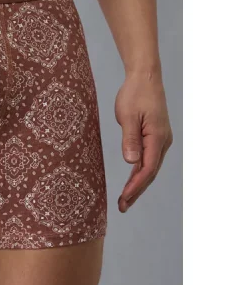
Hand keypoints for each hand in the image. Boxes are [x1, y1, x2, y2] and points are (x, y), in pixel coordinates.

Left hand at [115, 72, 172, 212]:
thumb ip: (130, 139)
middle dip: (136, 191)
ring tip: (125, 200)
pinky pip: (149, 159)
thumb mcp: (127, 116)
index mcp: (157, 137)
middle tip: (122, 207)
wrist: (145, 77)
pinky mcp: (155, 137)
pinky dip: (140, 172)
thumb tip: (131, 162)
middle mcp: (163, 141)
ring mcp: (160, 139)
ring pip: (150, 167)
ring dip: (138, 184)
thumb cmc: (135, 94)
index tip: (124, 198)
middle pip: (150, 172)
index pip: (147, 168)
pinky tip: (131, 181)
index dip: (136, 185)